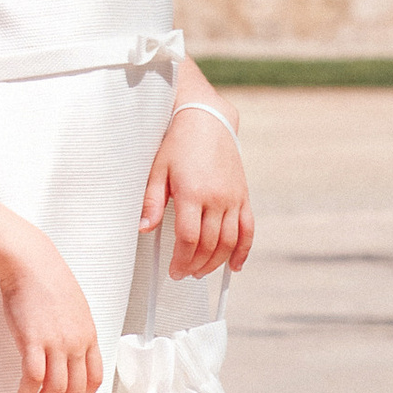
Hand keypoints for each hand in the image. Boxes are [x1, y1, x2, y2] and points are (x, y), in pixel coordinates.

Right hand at [0, 237, 106, 392]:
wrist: (30, 262)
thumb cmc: (47, 280)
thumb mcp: (74, 308)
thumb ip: (75, 331)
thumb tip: (68, 352)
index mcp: (89, 335)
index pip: (94, 379)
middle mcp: (76, 342)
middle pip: (76, 391)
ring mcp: (56, 342)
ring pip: (55, 389)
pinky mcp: (33, 340)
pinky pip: (33, 378)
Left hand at [141, 93, 252, 280]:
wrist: (206, 119)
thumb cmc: (177, 143)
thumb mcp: (157, 169)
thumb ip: (152, 201)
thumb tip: (143, 228)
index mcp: (192, 193)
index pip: (189, 239)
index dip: (181, 260)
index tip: (174, 271)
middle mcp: (217, 198)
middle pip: (210, 244)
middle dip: (196, 265)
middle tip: (184, 274)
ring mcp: (233, 197)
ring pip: (230, 241)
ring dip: (216, 262)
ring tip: (201, 272)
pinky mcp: (243, 195)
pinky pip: (249, 228)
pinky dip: (244, 250)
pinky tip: (235, 266)